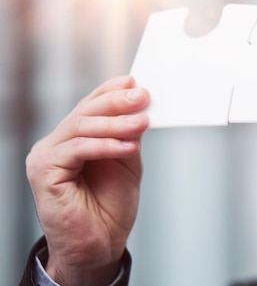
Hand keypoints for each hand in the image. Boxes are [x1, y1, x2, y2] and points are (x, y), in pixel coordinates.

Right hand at [26, 75, 149, 285]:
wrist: (100, 245)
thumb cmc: (109, 207)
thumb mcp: (126, 161)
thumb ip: (127, 134)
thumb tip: (139, 107)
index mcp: (74, 139)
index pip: (89, 106)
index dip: (110, 91)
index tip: (134, 82)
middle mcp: (56, 144)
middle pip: (84, 113)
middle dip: (116, 102)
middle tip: (142, 96)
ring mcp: (46, 157)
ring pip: (80, 127)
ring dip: (115, 123)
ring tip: (142, 122)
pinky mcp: (43, 172)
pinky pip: (76, 149)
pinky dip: (105, 145)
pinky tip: (128, 146)